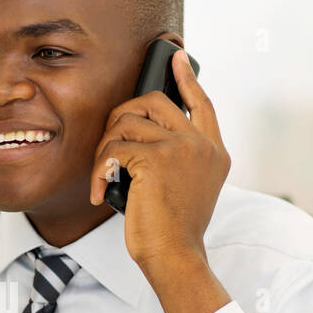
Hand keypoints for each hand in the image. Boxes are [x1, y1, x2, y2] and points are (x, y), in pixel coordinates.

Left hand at [89, 47, 230, 275]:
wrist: (176, 255)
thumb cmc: (175, 230)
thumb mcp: (189, 188)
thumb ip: (180, 158)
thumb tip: (144, 133)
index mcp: (214, 151)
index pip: (202, 103)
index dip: (187, 78)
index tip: (177, 57)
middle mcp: (202, 144)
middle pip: (153, 102)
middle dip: (122, 117)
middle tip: (110, 145)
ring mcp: (181, 147)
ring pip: (126, 123)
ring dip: (105, 149)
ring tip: (103, 175)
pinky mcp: (156, 158)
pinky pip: (113, 149)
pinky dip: (98, 170)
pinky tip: (98, 191)